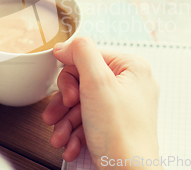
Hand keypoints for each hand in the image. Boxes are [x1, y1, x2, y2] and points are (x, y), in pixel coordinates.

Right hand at [42, 37, 161, 169]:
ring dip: (66, 122)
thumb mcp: (97, 83)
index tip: (68, 96)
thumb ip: (82, 53)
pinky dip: (76, 134)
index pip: (88, 57)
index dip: (71, 76)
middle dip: (65, 104)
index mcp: (132, 67)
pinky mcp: (117, 125)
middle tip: (59, 115)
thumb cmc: (121, 135)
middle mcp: (131, 84)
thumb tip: (66, 45)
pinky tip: (71, 145)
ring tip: (60, 137)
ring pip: (82, 104)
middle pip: (83, 81)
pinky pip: (89, 121)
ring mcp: (124, 106)